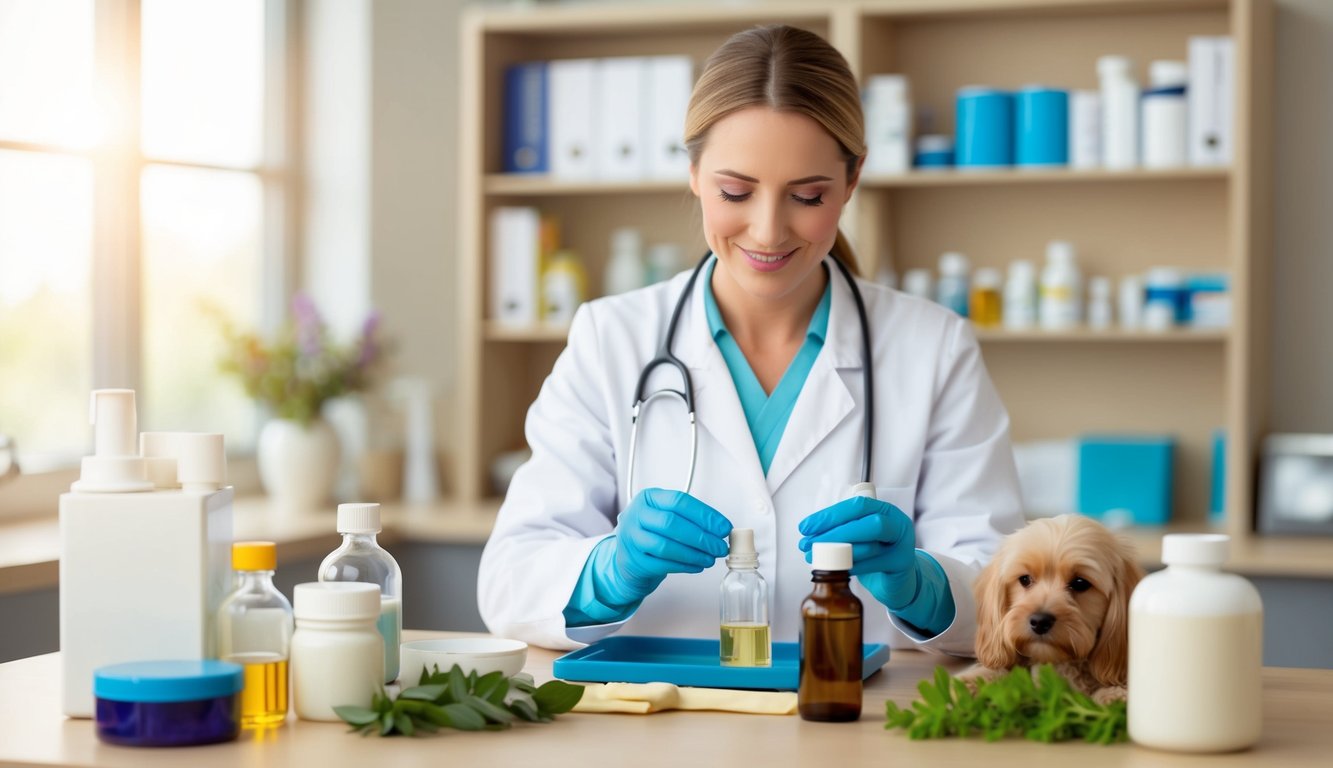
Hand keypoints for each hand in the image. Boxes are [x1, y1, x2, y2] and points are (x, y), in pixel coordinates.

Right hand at [592, 488, 731, 608]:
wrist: (628, 555)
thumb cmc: (653, 531)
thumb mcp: (664, 514)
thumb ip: (690, 518)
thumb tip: (721, 529)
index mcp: (648, 498)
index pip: (679, 501)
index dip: (704, 515)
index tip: (724, 527)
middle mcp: (636, 515)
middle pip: (671, 524)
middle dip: (701, 537)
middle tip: (720, 546)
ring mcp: (632, 539)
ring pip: (666, 546)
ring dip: (694, 554)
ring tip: (711, 558)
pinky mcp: (634, 561)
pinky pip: (663, 565)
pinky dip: (684, 566)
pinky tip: (697, 565)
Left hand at [797, 496, 918, 608]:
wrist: (897, 579)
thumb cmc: (875, 553)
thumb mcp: (860, 535)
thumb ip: (843, 528)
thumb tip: (810, 532)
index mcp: (885, 509)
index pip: (857, 506)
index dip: (830, 515)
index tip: (806, 527)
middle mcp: (897, 523)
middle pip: (867, 523)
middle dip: (834, 533)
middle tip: (808, 543)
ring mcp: (902, 544)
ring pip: (869, 545)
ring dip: (838, 552)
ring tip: (815, 557)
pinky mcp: (900, 565)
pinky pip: (872, 565)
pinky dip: (850, 566)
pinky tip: (834, 568)